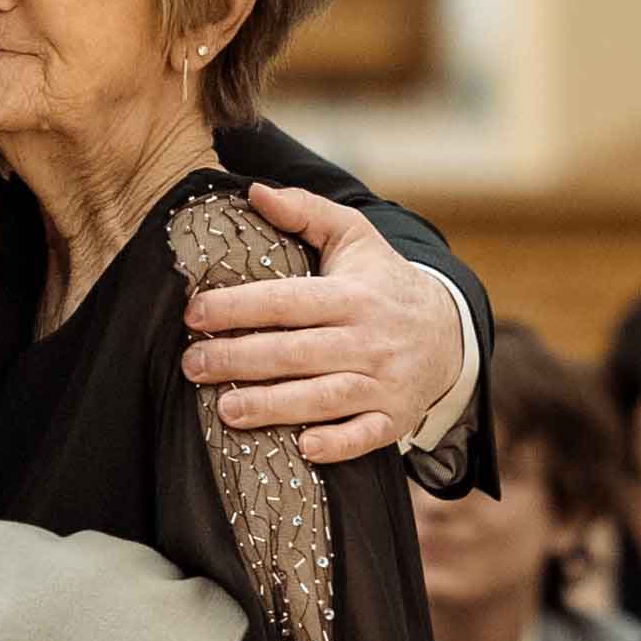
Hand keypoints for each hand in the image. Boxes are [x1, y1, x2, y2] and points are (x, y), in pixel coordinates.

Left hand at [184, 180, 474, 465]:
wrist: (448, 330)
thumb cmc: (382, 281)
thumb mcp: (353, 236)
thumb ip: (304, 211)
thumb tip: (255, 193)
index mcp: (352, 294)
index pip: (287, 301)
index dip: (238, 307)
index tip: (194, 313)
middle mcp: (369, 339)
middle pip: (298, 352)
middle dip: (241, 359)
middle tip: (193, 365)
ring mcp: (384, 382)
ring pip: (325, 397)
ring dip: (275, 406)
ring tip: (226, 409)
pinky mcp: (394, 417)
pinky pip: (367, 435)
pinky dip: (338, 444)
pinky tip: (304, 448)